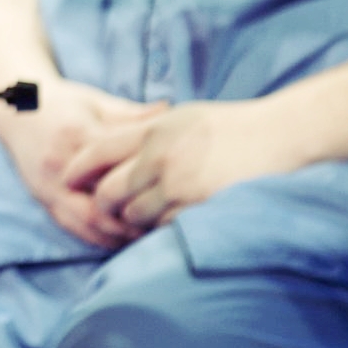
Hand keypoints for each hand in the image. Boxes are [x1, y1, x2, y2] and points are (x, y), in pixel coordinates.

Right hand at [0, 77, 165, 247]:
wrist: (16, 110)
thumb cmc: (62, 103)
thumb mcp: (95, 101)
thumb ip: (130, 112)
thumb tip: (169, 108)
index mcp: (76, 135)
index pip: (114, 168)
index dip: (142, 185)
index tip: (169, 194)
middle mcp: (58, 165)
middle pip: (97, 207)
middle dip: (131, 223)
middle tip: (162, 228)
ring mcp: (46, 185)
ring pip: (84, 223)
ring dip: (115, 236)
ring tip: (144, 238)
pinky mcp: (41, 197)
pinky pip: (70, 226)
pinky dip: (96, 237)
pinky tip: (118, 239)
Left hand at [65, 98, 314, 236]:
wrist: (281, 135)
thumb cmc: (235, 125)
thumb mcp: (184, 118)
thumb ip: (151, 130)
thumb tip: (124, 145)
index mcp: (153, 131)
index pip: (98, 151)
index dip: (77, 168)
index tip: (66, 179)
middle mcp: (158, 157)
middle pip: (109, 191)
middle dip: (102, 204)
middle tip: (104, 210)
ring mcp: (178, 185)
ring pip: (134, 215)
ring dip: (132, 221)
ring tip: (136, 221)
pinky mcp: (198, 207)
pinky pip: (164, 227)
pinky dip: (160, 230)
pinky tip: (164, 227)